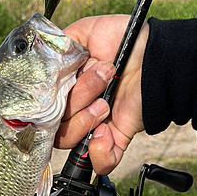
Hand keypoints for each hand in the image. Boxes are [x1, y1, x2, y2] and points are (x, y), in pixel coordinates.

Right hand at [55, 14, 148, 174]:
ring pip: (70, 140)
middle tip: (102, 77)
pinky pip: (100, 162)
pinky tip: (105, 132)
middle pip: (53, 123)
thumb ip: (57, 46)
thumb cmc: (125, 40)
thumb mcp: (84, 33)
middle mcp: (76, 108)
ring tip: (106, 102)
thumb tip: (39, 62)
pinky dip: (100, 152)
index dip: (47, 99)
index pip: (41, 105)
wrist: (157, 53)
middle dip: (76, 101)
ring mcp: (94, 125)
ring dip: (85, 121)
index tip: (63, 82)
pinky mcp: (115, 138)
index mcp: (65, 87)